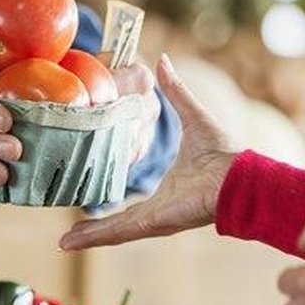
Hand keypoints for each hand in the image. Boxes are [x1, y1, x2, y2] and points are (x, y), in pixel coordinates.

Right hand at [59, 55, 236, 249]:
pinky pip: (119, 231)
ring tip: (63, 243)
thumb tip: (163, 61)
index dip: (110, 209)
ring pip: (113, 232)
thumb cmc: (225, 153)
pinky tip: (73, 241)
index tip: (87, 210)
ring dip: (88, 237)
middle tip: (66, 237)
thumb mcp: (191, 116)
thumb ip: (176, 92)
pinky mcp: (153, 222)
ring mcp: (154, 220)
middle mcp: (156, 212)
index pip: (129, 205)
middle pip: (116, 224)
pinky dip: (96, 236)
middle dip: (91, 231)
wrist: (241, 175)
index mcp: (164, 194)